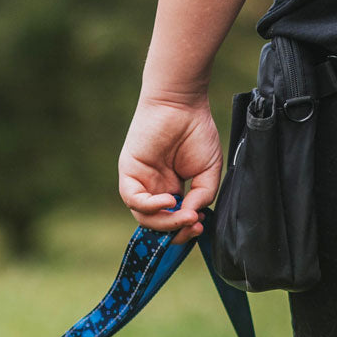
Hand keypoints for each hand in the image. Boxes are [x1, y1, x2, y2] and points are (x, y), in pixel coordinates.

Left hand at [118, 96, 222, 243]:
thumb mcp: (208, 171)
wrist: (182, 105)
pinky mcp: (129, 173)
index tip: (201, 227)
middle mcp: (153, 190)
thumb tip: (192, 216)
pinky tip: (169, 200)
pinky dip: (150, 206)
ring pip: (144, 217)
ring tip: (186, 216)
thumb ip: (202, 196)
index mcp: (171, 190)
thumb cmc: (196, 133)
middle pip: (157, 224)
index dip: (184, 231)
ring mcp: (140, 182)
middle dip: (176, 231)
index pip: (171, 222)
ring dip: (166, 222)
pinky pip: (133, 199)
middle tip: (194, 227)